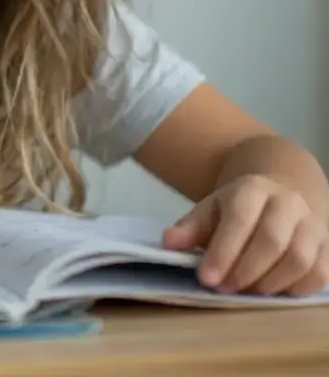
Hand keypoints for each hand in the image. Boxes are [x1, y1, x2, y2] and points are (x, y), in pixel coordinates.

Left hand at [163, 173, 328, 295]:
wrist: (282, 192)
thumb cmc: (239, 208)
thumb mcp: (211, 209)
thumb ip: (191, 227)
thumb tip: (169, 243)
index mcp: (252, 190)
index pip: (239, 220)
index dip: (223, 251)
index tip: (206, 278)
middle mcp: (288, 203)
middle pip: (272, 241)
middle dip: (245, 271)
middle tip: (224, 288)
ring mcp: (313, 224)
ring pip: (299, 259)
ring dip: (269, 283)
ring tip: (246, 291)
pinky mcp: (328, 246)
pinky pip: (319, 273)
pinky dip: (296, 289)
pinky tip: (273, 292)